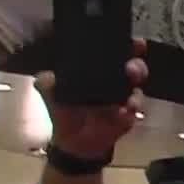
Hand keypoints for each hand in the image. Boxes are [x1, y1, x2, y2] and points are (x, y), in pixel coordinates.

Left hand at [37, 39, 147, 158]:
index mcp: (97, 71)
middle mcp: (115, 80)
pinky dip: (133, 105)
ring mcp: (124, 96)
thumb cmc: (66, 113)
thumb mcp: (52, 95)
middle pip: (132, 64)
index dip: (124, 44)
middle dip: (135, 61)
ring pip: (138, 82)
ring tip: (132, 78)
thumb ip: (47, 83)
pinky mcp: (130, 113)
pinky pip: (135, 106)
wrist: (74, 143)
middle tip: (130, 65)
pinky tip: (126, 107)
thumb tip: (45, 76)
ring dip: (138, 76)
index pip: (113, 53)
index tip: (131, 41)